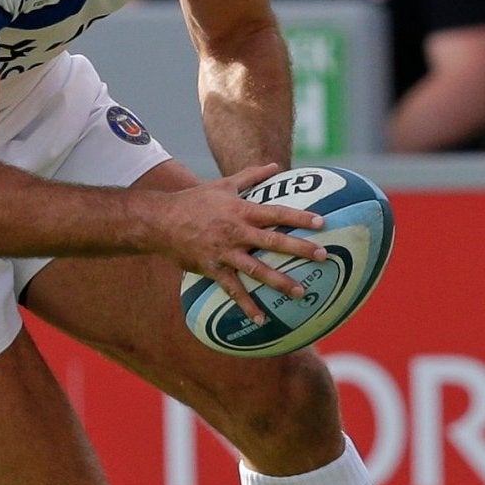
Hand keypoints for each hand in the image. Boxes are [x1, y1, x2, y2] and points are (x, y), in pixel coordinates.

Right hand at [154, 163, 328, 325]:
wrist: (160, 221)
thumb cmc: (194, 201)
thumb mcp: (223, 185)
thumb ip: (251, 176)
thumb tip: (275, 165)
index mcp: (240, 210)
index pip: (276, 213)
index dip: (299, 217)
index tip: (321, 223)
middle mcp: (236, 232)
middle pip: (273, 241)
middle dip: (299, 249)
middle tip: (323, 256)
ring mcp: (224, 252)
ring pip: (256, 269)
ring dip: (279, 282)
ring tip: (301, 292)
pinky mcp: (212, 269)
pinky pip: (233, 290)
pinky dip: (247, 305)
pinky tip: (262, 319)